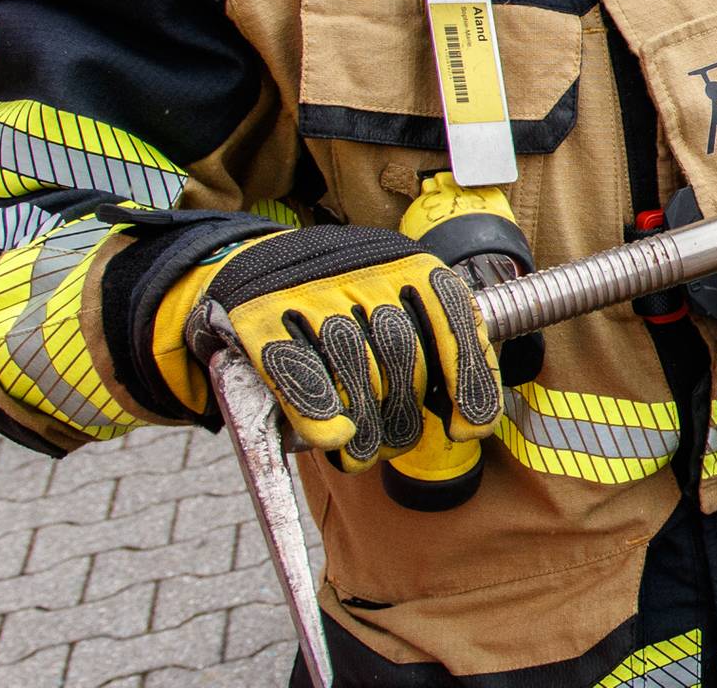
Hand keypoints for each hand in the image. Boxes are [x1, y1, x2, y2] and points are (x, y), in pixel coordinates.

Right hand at [173, 227, 500, 472]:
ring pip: (352, 365)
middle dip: (405, 414)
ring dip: (365, 427)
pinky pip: (297, 368)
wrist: (247, 263)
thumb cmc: (340, 304)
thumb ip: (434, 347)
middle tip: (398, 442)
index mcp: (409, 264)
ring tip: (364, 454)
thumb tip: (469, 419)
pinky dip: (318, 411)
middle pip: (401, 352)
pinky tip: (333, 439)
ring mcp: (310, 289)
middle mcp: (364, 269)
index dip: (468, 380)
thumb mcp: (396, 304)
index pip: (455, 316)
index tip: (467, 432)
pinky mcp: (259, 313)